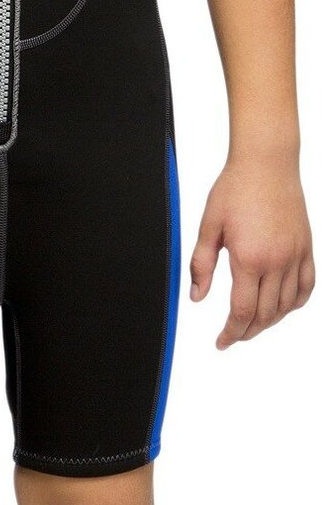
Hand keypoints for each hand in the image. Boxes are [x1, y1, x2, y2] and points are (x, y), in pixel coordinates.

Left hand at [188, 154, 315, 346]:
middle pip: (265, 315)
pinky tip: (283, 307)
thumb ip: (201, 264)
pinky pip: (307, 286)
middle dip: (247, 332)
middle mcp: (277, 261)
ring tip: (253, 325)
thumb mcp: (209, 226)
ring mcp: (295, 255)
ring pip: (287, 305)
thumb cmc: (236, 188)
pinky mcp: (306, 247)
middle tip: (233, 336)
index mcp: (249, 258)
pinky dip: (295, 303)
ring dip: (270, 321)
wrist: (266, 162)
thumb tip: (197, 296)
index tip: (222, 341)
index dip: (231, 333)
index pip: (242, 312)